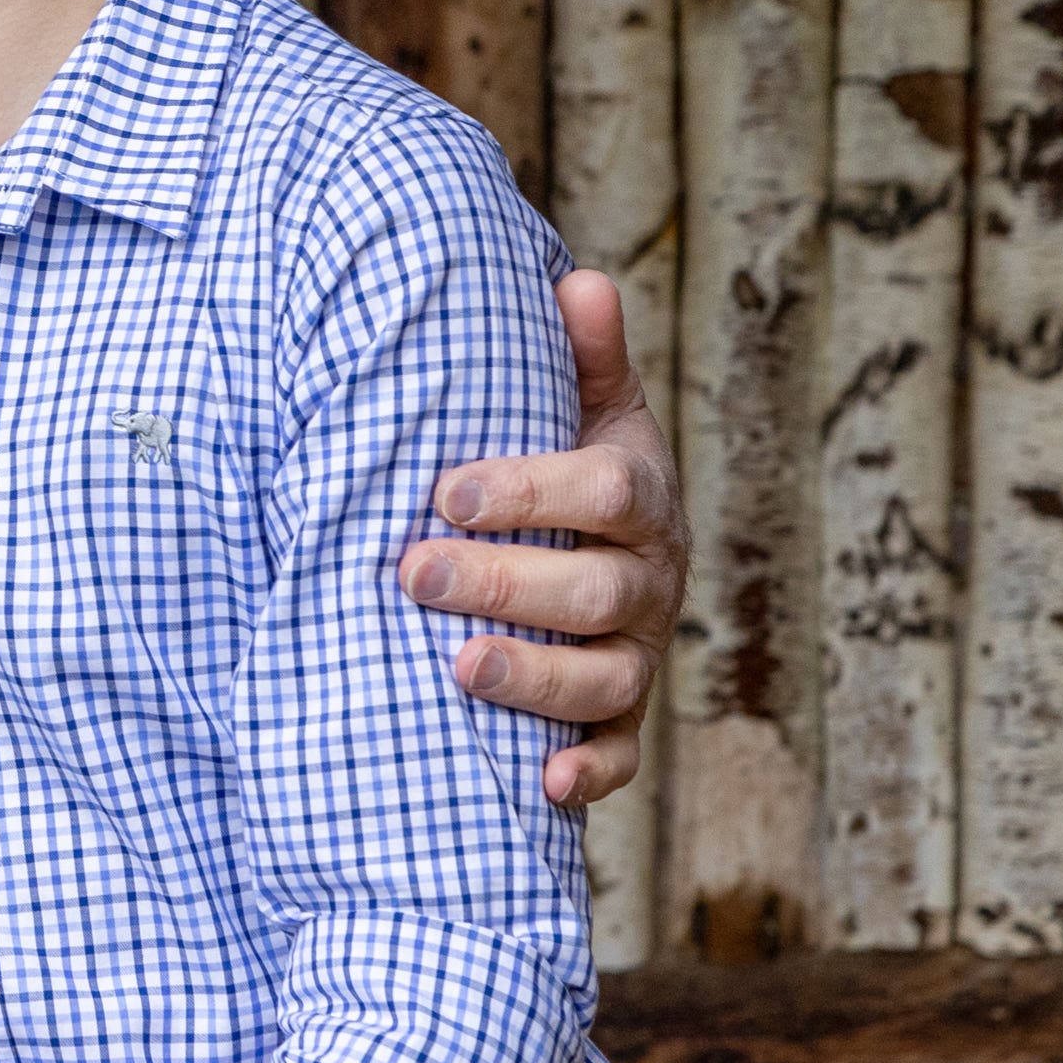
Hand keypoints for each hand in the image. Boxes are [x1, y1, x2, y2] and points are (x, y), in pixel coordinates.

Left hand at [397, 267, 688, 809]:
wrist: (608, 552)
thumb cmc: (573, 470)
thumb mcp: (587, 407)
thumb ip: (583, 354)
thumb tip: (577, 277)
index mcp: (640, 499)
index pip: (603, 493)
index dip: (530, 491)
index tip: (447, 492)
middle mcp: (649, 582)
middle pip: (594, 594)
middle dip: (506, 586)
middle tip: (413, 574)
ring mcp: (636, 657)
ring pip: (605, 682)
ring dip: (535, 679)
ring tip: (458, 669)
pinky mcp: (621, 720)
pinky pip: (619, 758)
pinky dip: (586, 775)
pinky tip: (539, 786)